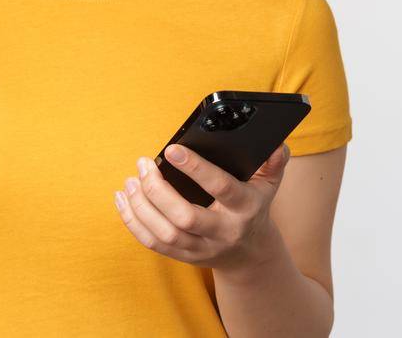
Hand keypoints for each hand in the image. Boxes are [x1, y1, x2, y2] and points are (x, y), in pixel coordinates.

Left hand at [115, 140, 291, 271]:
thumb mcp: (269, 185)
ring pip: (164, 233)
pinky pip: (152, 243)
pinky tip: (123, 200)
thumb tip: (277, 145)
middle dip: (158, 190)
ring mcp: (202, 248)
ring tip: (131, 180)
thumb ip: (274, 163)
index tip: (172, 149)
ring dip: (141, 206)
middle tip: (143, 165)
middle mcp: (223, 231)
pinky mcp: (183, 256)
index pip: (220, 188)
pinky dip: (133, 222)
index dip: (196, 168)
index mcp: (245, 208)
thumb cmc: (254, 207)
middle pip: (185, 216)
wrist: (249, 253)